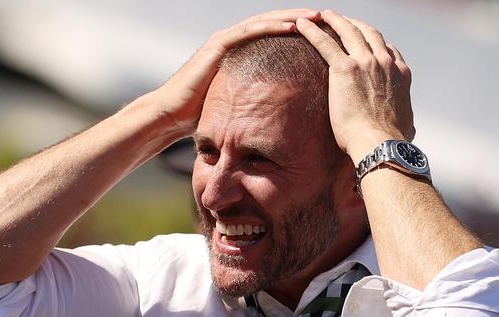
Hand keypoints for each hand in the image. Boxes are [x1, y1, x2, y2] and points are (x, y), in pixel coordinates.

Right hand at [153, 9, 321, 135]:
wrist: (171, 114)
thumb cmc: (199, 114)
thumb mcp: (233, 104)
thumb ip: (250, 100)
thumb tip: (270, 117)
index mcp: (238, 52)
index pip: (272, 35)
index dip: (298, 31)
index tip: (322, 33)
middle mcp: (232, 41)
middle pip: (272, 23)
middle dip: (300, 18)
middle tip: (327, 17)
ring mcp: (224, 40)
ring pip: (264, 21)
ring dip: (292, 17)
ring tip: (316, 16)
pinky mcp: (217, 46)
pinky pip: (249, 32)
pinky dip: (271, 26)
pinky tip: (292, 26)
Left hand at [296, 11, 414, 163]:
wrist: (379, 143)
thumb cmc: (390, 142)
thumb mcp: (407, 126)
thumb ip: (407, 121)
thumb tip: (410, 130)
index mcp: (400, 74)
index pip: (388, 49)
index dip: (374, 41)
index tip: (364, 39)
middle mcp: (385, 62)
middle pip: (368, 33)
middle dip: (354, 24)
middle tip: (341, 20)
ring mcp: (366, 62)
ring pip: (348, 31)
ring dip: (334, 20)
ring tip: (322, 15)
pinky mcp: (345, 68)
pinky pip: (325, 43)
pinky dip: (312, 31)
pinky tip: (302, 24)